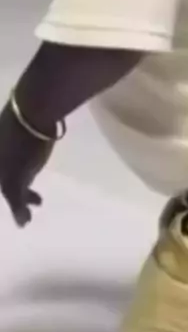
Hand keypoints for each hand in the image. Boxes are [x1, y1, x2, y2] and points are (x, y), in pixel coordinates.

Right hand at [0, 104, 53, 226]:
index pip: (3, 188)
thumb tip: (21, 224)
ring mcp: (4, 139)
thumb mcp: (17, 178)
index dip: (14, 203)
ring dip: (24, 180)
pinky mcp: (16, 130)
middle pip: (4, 178)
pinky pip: (18, 154)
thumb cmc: (23, 147)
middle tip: (37, 202)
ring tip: (38, 190)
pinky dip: (26, 165)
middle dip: (18, 193)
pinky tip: (36, 162)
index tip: (26, 215)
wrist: (35, 108)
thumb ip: (17, 200)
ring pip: (11, 166)